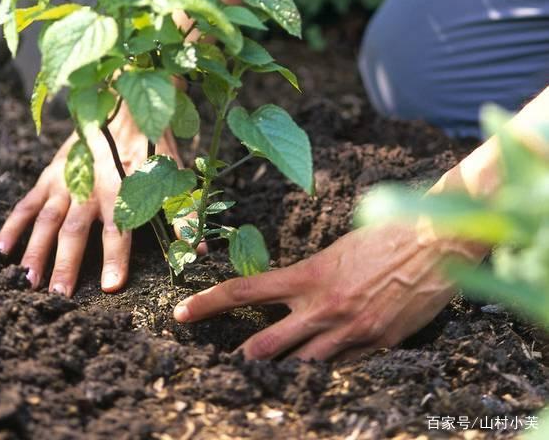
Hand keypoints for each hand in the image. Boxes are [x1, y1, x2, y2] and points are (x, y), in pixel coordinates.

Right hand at [0, 105, 179, 295]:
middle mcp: (89, 186)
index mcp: (121, 188)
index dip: (117, 256)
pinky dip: (12, 227)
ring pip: (46, 220)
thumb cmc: (150, 145)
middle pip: (76, 230)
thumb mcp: (171, 176)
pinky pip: (26, 204)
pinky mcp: (49, 176)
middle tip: (59, 295)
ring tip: (28, 281)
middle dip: (67, 263)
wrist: (122, 107)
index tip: (112, 285)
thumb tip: (196, 249)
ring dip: (36, 251)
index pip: (119, 228)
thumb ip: (181, 214)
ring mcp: (64, 181)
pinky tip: (1, 251)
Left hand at [173, 223, 486, 360]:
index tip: (181, 313)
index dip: (208, 303)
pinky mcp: (379, 345)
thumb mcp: (338, 250)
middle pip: (265, 344)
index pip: (246, 290)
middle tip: (224, 368)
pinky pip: (343, 371)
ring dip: (280, 376)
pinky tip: (318, 383)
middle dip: (241, 360)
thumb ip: (313, 276)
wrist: (435, 240)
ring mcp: (351, 330)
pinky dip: (326, 377)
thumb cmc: (385, 233)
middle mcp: (324, 306)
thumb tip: (294, 295)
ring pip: (301, 367)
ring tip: (265, 385)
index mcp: (310, 274)